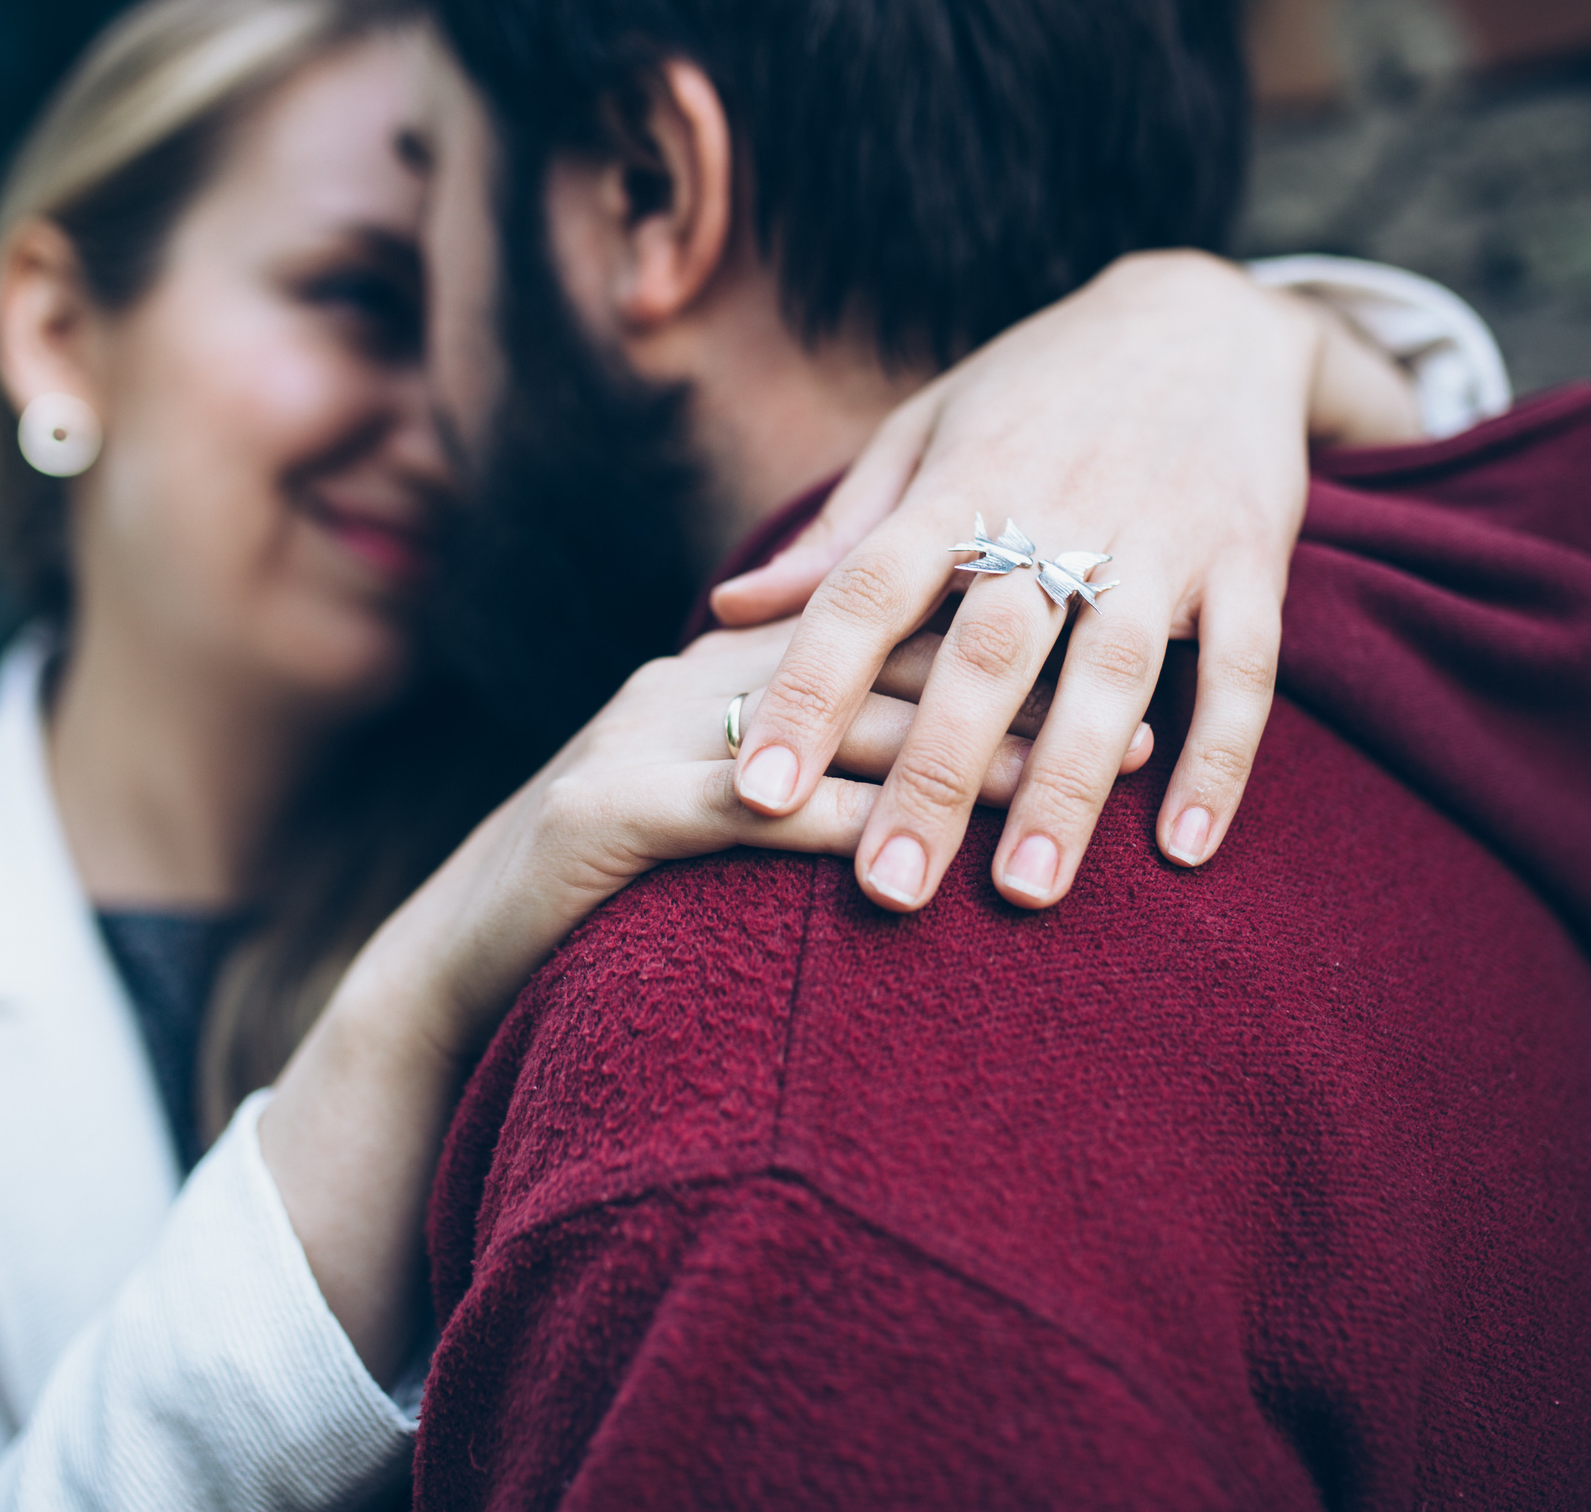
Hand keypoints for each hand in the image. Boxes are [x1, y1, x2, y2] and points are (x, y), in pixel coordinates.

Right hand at [381, 620, 1149, 1049]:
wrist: (452, 964)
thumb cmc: (608, 893)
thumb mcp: (717, 802)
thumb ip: (811, 754)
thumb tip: (940, 748)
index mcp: (730, 656)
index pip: (893, 627)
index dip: (1011, 642)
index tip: (1127, 665)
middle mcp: (692, 671)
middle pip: (881, 667)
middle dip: (1016, 692)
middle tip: (1138, 720)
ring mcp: (644, 732)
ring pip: (830, 731)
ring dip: (960, 758)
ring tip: (1068, 783)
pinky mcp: (605, 810)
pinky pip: (748, 811)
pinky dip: (842, 824)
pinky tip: (924, 846)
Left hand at [709, 250, 1420, 912]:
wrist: (1205, 313)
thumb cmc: (1037, 390)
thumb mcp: (928, 429)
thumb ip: (839, 529)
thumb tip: (731, 607)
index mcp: (963, 482)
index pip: (866, 593)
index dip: (809, 691)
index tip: (756, 790)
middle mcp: (1059, 511)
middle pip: (986, 655)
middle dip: (935, 776)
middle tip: (886, 889)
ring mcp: (1162, 535)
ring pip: (1110, 673)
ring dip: (1069, 787)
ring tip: (1025, 894)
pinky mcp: (1250, 558)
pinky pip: (1243, 669)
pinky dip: (1219, 758)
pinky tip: (1182, 848)